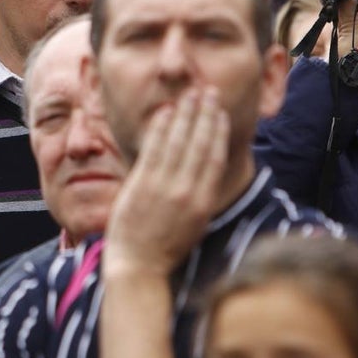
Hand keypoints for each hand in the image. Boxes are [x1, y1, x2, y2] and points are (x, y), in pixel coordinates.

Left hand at [104, 87, 228, 276]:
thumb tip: (204, 168)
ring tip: (189, 95)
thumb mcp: (194, 222)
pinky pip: (153, 148)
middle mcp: (187, 192)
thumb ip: (198, 194)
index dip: (218, 130)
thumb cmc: (165, 246)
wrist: (138, 265)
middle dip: (205, 114)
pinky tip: (165, 112)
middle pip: (199, 143)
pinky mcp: (141, 184)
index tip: (219, 111)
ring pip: (178, 141)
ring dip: (185, 114)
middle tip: (208, 92)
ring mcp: (164, 187)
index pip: (214, 157)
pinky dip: (160, 127)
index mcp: (204, 202)